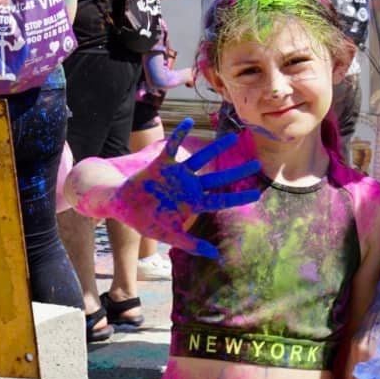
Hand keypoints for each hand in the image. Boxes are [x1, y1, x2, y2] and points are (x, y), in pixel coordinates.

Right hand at [110, 119, 260, 256]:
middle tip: (256, 164)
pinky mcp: (163, 163)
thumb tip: (217, 256)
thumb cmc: (146, 221)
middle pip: (218, 178)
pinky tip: (190, 122)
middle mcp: (190, 186)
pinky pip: (173, 145)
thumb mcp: (170, 235)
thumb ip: (192, 244)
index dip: (238, 197)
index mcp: (194, 203)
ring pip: (201, 159)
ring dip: (216, 149)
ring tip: (233, 138)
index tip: (257, 193)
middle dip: (237, 172)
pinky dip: (180, 134)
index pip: (221, 199)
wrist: (122, 206)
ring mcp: (178, 174)